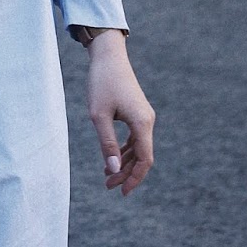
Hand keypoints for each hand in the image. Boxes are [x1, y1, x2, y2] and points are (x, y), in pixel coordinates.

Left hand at [85, 33, 154, 196]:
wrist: (108, 55)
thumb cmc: (102, 83)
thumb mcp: (99, 115)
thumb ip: (107, 144)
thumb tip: (115, 170)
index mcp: (142, 122)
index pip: (145, 160)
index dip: (135, 178)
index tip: (121, 191)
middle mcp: (147, 120)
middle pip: (142, 156)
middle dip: (126, 173)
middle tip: (107, 185)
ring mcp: (143, 115)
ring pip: (139, 148)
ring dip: (125, 162)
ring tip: (107, 175)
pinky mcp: (137, 111)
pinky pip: (135, 137)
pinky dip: (125, 150)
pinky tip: (112, 157)